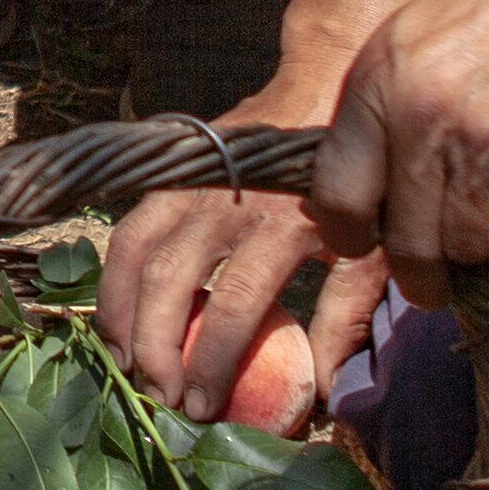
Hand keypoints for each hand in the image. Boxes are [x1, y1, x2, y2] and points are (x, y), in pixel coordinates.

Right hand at [101, 51, 367, 418]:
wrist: (332, 83)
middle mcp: (229, 200)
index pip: (234, 305)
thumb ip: (345, 317)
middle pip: (171, 279)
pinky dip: (116, 273)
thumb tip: (319, 388)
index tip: (201, 407)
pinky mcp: (174, 171)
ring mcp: (194, 180)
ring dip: (120, 310)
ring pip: (135, 248)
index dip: (212, 361)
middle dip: (155, 345)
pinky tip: (117, 312)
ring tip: (121, 360)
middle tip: (157, 395)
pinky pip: (130, 224)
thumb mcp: (372, 248)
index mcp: (285, 222)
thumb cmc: (361, 180)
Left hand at [304, 0, 488, 302]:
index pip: (338, 198)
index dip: (348, 237)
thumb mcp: (403, 40)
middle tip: (428, 281)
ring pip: (470, 246)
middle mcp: (427, 119)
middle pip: (410, 245)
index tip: (364, 246)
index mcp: (379, 85)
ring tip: (485, 201)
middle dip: (419, 277)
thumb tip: (347, 203)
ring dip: (476, 240)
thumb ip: (372, 116)